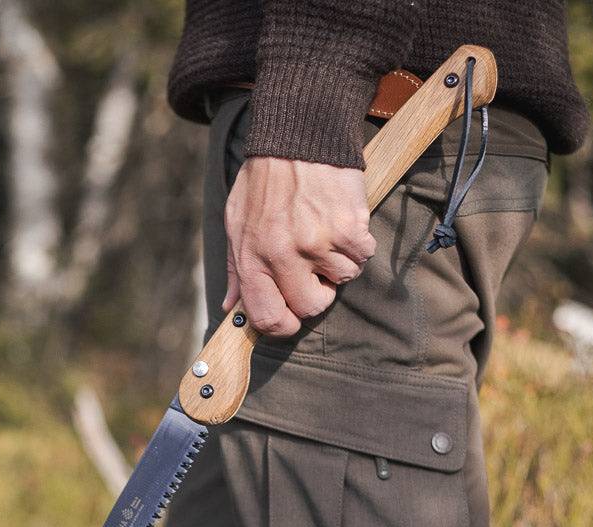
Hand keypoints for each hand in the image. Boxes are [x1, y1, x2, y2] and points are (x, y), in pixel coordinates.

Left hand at [223, 157, 375, 335]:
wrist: (300, 134)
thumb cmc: (265, 180)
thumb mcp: (237, 222)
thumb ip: (236, 269)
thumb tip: (230, 307)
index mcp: (252, 258)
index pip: (266, 318)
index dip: (282, 326)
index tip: (291, 316)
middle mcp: (283, 256)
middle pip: (310, 307)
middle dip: (317, 293)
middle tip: (315, 269)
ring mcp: (317, 244)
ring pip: (342, 280)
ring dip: (339, 261)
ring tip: (325, 232)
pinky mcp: (348, 229)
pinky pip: (362, 256)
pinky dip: (357, 243)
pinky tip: (341, 220)